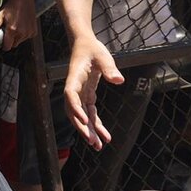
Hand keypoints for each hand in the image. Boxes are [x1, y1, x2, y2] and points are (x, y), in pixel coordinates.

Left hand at [0, 0, 36, 50]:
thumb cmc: (11, 6)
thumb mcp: (1, 15)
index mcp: (12, 30)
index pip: (8, 46)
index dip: (5, 46)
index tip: (3, 44)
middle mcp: (22, 33)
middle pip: (15, 44)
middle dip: (11, 40)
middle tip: (9, 31)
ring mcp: (29, 32)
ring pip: (21, 41)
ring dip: (18, 37)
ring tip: (16, 26)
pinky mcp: (34, 31)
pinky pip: (28, 37)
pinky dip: (25, 34)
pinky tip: (22, 25)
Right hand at [65, 34, 123, 149]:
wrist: (84, 44)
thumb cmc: (92, 48)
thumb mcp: (103, 56)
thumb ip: (110, 68)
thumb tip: (119, 80)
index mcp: (75, 77)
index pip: (71, 94)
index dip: (75, 108)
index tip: (84, 120)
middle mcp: (74, 88)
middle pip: (74, 111)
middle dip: (82, 127)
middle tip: (92, 141)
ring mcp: (80, 94)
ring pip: (81, 116)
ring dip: (88, 130)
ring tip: (98, 146)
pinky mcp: (86, 96)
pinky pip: (90, 113)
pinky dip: (96, 125)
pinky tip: (105, 136)